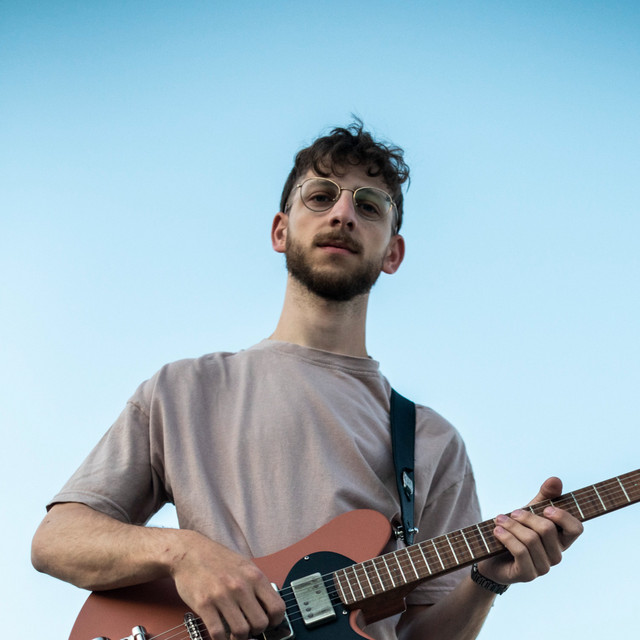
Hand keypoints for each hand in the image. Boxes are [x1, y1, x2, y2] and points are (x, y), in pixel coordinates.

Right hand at [170, 530, 285, 639]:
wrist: (191, 552)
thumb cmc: (218, 559)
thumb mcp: (245, 566)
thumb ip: (257, 585)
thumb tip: (269, 607)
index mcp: (254, 576)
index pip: (277, 608)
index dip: (276, 621)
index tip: (269, 623)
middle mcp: (241, 586)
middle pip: (260, 624)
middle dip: (256, 631)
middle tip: (249, 628)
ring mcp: (222, 596)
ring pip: (241, 631)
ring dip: (239, 637)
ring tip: (235, 632)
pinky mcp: (204, 605)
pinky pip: (218, 633)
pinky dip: (222, 639)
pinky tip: (221, 634)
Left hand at [477, 477, 583, 585]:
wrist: (491, 556)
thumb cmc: (515, 531)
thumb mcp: (529, 511)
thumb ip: (544, 497)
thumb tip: (555, 479)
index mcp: (561, 539)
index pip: (576, 528)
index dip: (563, 516)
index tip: (545, 508)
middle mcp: (556, 554)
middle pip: (547, 529)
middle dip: (526, 517)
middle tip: (511, 513)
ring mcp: (543, 567)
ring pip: (531, 539)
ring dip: (511, 526)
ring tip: (499, 520)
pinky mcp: (528, 575)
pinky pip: (520, 552)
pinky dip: (506, 538)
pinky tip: (497, 531)